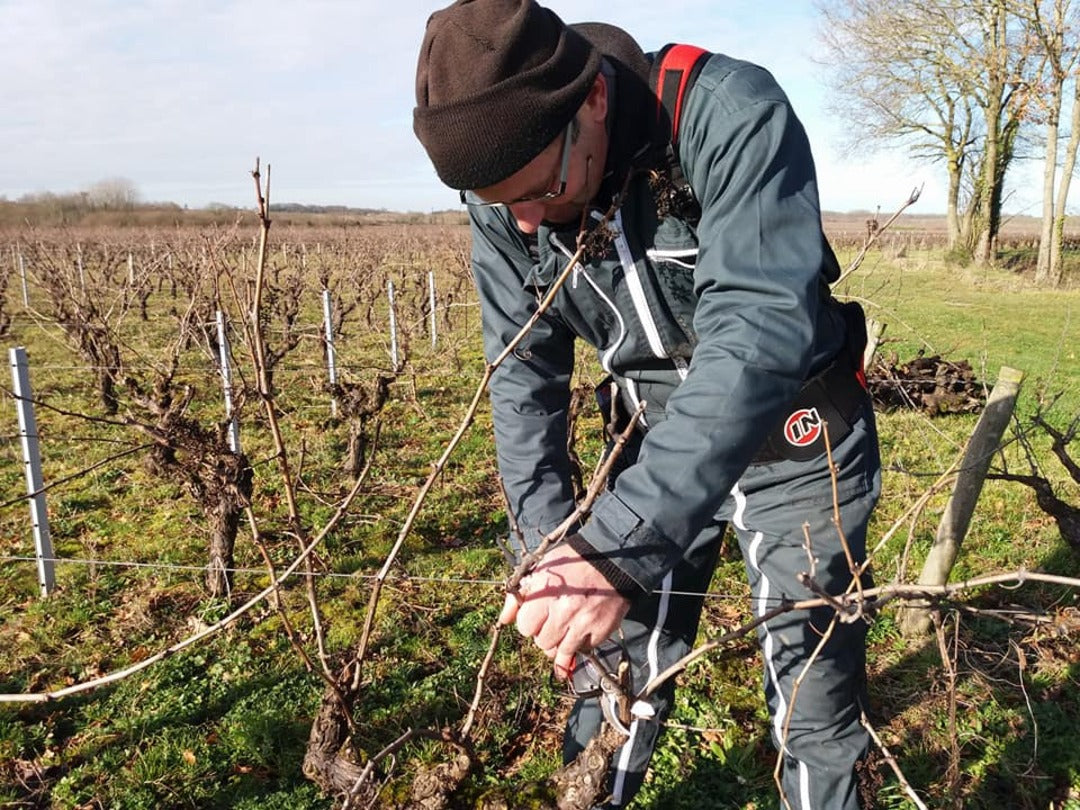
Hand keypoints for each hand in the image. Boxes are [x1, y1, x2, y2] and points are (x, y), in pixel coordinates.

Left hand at [499, 543, 630, 678]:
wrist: (612, 559)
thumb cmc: (573, 562)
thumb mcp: (541, 569)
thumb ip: (519, 596)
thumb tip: (504, 620)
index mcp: (545, 594)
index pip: (525, 627)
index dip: (529, 622)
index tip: (537, 614)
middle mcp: (563, 612)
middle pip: (542, 643)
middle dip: (544, 633)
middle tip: (553, 620)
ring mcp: (583, 624)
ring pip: (561, 652)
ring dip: (560, 644)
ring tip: (565, 631)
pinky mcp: (601, 630)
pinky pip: (584, 650)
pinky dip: (581, 644)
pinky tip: (582, 630)